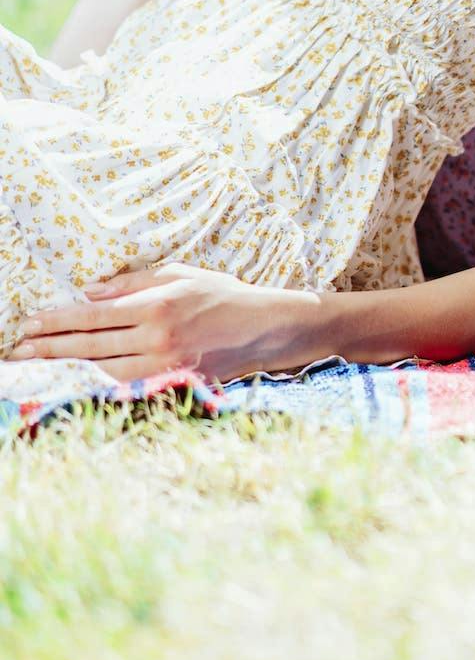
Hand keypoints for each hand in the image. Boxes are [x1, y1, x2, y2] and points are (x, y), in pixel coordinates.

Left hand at [11, 264, 330, 383]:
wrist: (265, 327)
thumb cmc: (222, 294)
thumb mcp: (178, 274)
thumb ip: (132, 283)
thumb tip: (90, 292)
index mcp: (156, 305)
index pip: (92, 316)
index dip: (57, 321)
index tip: (29, 323)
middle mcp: (156, 337)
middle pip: (90, 346)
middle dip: (50, 348)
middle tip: (19, 351)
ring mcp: (165, 364)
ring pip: (103, 370)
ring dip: (67, 369)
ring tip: (38, 367)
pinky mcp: (174, 383)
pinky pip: (127, 385)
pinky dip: (98, 384)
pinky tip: (78, 382)